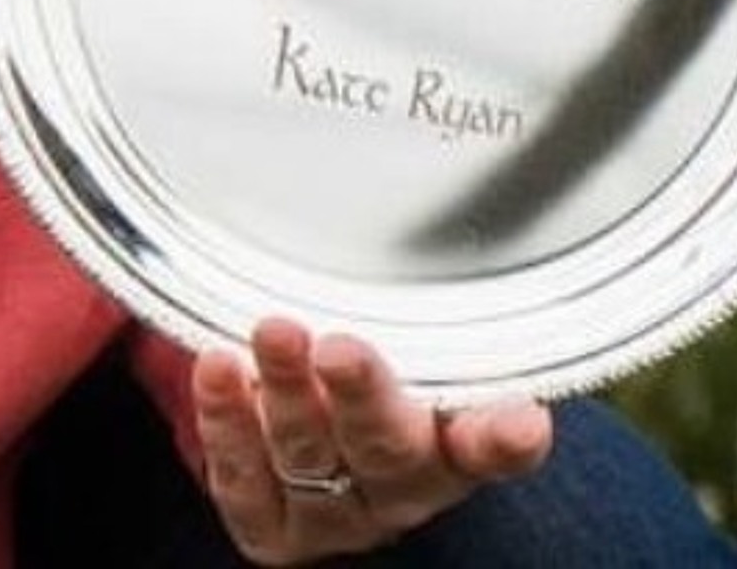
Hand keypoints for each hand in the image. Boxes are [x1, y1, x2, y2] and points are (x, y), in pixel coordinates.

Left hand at [193, 316, 552, 560]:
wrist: (324, 457)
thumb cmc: (388, 377)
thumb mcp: (423, 345)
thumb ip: (439, 306)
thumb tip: (453, 209)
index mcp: (455, 443)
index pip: (493, 444)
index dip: (506, 439)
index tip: (521, 421)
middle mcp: (401, 487)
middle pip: (389, 447)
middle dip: (365, 397)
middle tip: (342, 350)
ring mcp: (334, 514)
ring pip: (311, 456)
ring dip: (287, 394)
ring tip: (273, 333)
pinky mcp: (272, 528)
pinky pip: (244, 482)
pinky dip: (226, 423)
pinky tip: (215, 370)